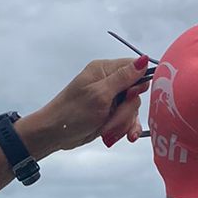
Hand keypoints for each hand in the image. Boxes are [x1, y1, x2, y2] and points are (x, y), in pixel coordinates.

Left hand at [22, 58, 150, 155]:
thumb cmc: (72, 112)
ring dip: (124, 122)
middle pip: (135, 92)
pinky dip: (126, 128)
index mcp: (104, 70)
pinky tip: (126, 137)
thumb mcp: (100, 94)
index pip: (134, 67)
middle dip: (127, 110)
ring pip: (132, 108)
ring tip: (110, 131)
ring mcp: (110, 99)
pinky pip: (126, 119)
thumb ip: (124, 78)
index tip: (129, 97)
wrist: (54, 134)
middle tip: (113, 119)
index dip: (138, 83)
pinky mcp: (110, 114)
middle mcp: (109, 82)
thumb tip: (144, 60)